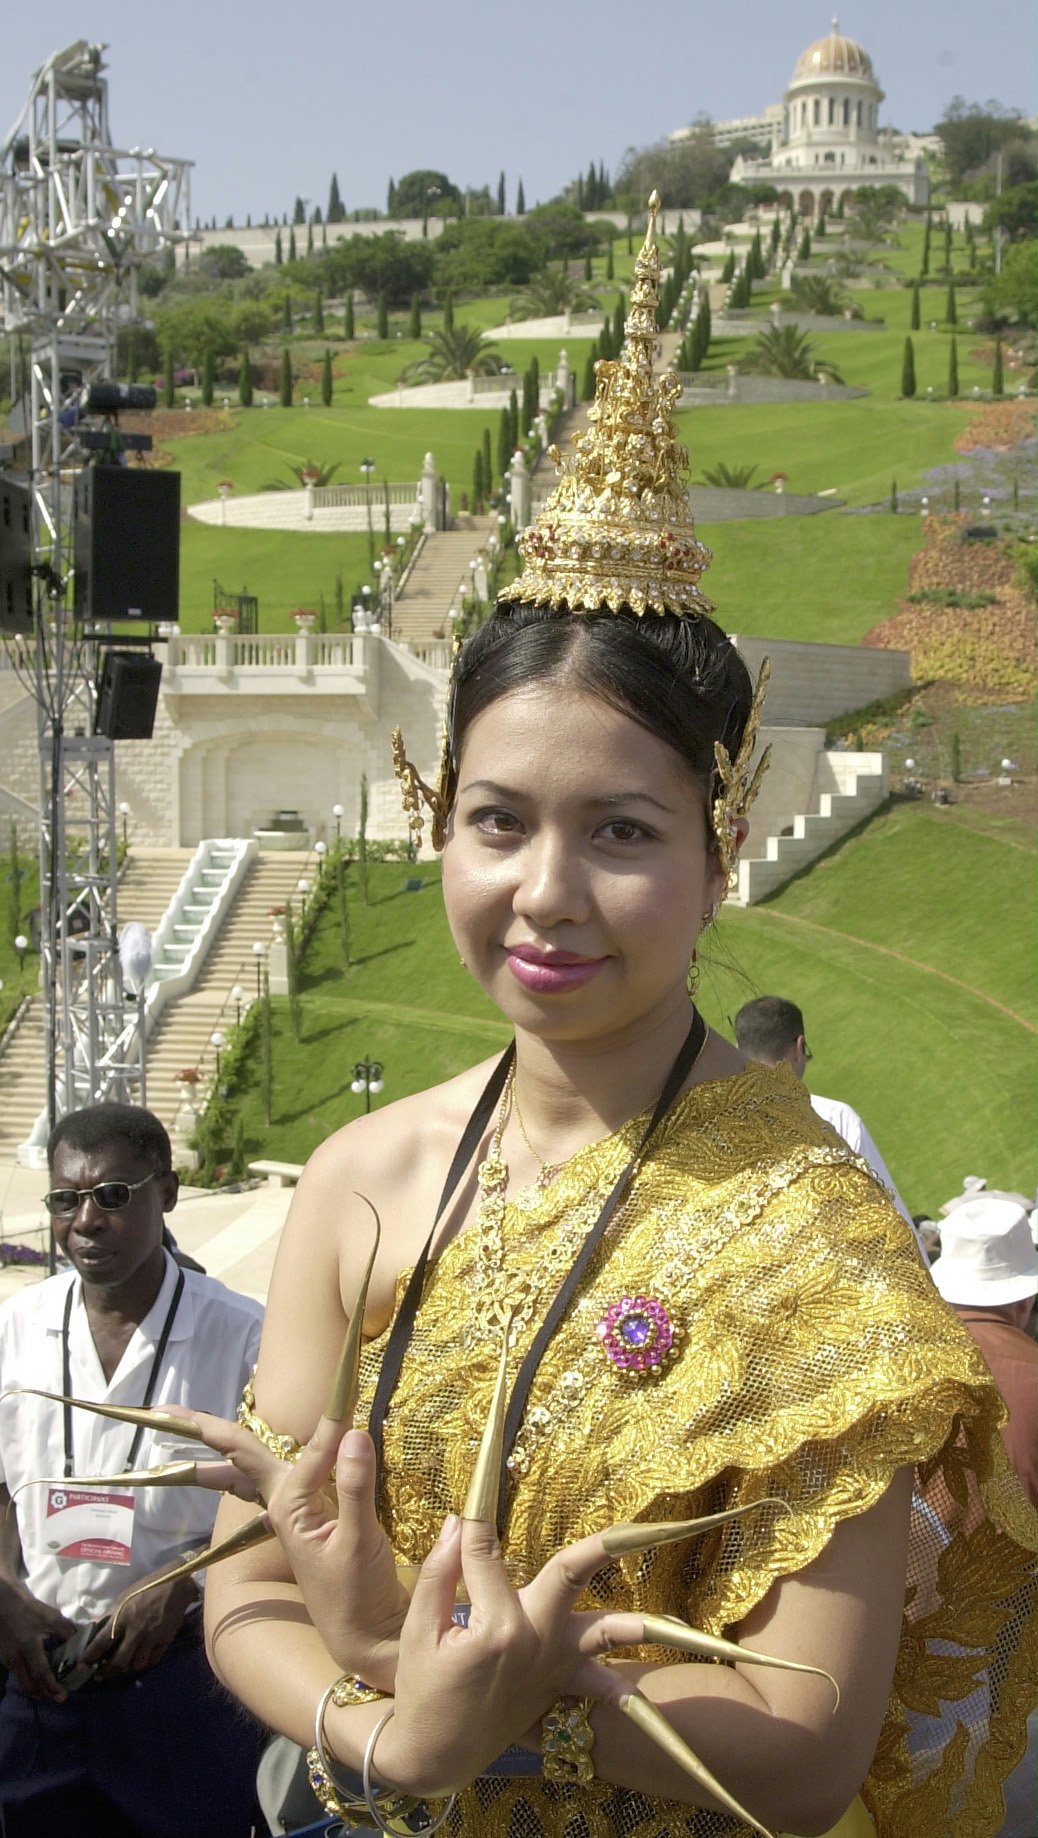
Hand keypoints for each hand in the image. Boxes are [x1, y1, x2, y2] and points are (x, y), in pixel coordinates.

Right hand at [0, 1581, 75, 1701]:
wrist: (2, 1602)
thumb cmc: (28, 1608)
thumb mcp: (51, 1617)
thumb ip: (67, 1632)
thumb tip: (82, 1645)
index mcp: (29, 1647)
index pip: (41, 1674)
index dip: (52, 1687)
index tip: (63, 1695)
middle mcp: (16, 1658)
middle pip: (29, 1686)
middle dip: (44, 1695)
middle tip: (58, 1698)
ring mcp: (8, 1659)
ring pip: (22, 1682)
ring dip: (36, 1689)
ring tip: (49, 1690)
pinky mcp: (5, 1658)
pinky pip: (18, 1674)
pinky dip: (28, 1679)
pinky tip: (37, 1676)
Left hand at [88, 1572, 197, 1675]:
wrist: (176, 1584)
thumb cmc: (147, 1587)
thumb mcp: (124, 1596)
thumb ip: (111, 1614)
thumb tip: (97, 1629)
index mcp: (122, 1617)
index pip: (101, 1642)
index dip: (90, 1657)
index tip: (82, 1666)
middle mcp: (135, 1630)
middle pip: (119, 1661)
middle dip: (108, 1672)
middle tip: (101, 1675)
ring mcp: (151, 1637)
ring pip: (136, 1664)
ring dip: (128, 1667)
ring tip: (123, 1666)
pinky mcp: (165, 1641)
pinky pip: (152, 1660)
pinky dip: (145, 1663)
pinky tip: (141, 1659)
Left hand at [187, 1406, 410, 1688]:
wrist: (361, 1638)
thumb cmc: (357, 1594)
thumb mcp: (358, 1540)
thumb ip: (353, 1485)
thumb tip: (352, 1433)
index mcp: (289, 1507)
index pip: (311, 1450)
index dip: (333, 1422)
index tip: (349, 1387)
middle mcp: (281, 1506)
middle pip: (237, 1456)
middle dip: (201, 1431)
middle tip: (161, 1411)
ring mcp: (291, 1515)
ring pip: (245, 1472)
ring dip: (218, 1451)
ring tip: (188, 1431)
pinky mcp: (307, 1524)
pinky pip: (267, 1486)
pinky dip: (247, 1474)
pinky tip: (239, 1475)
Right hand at [372, 1516, 631, 1797]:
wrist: (433, 1756)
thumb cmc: (420, 1690)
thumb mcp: (419, 1630)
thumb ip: (440, 1572)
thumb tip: (457, 1522)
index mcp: (497, 1625)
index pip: (484, 1553)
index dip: (474, 1522)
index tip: (474, 1492)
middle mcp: (535, 1641)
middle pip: (570, 1571)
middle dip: (607, 1542)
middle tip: (641, 1520)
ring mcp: (554, 1665)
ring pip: (608, 1630)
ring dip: (647, 1621)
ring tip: (687, 1613)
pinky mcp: (559, 1685)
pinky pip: (603, 1689)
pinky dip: (631, 1695)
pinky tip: (657, 1694)